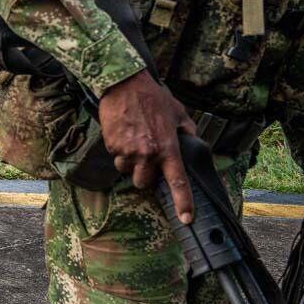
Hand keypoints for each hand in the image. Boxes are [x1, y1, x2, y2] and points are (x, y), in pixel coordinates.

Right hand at [97, 69, 196, 223]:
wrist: (124, 84)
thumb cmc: (153, 97)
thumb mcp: (178, 112)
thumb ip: (187, 131)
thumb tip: (192, 143)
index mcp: (168, 148)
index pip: (177, 181)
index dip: (183, 202)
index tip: (186, 218)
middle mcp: (148, 154)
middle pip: (143, 183)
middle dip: (143, 175)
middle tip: (146, 159)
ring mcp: (127, 151)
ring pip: (126, 171)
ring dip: (130, 162)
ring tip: (133, 141)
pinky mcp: (112, 145)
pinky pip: (116, 157)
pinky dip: (119, 150)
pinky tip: (124, 134)